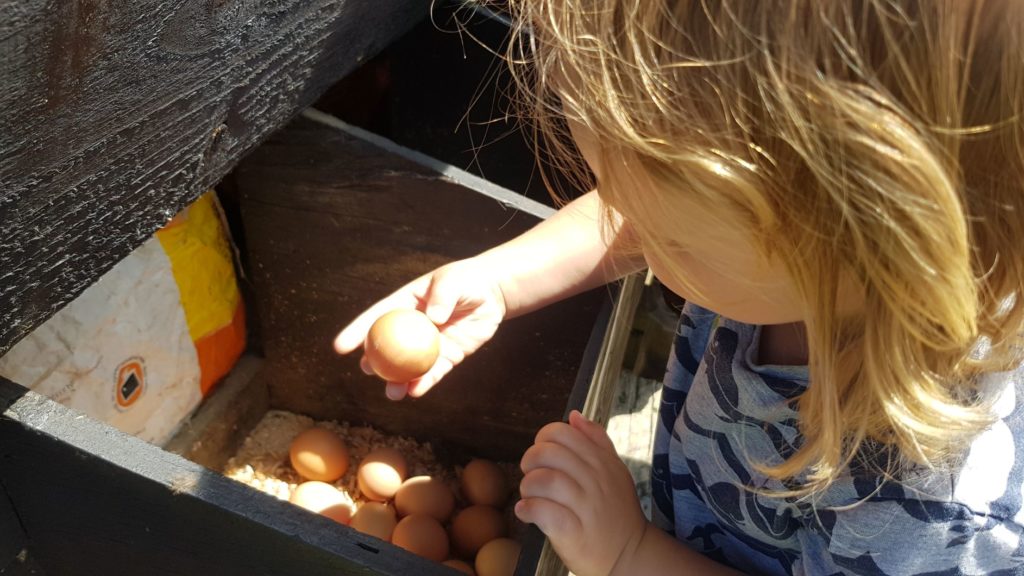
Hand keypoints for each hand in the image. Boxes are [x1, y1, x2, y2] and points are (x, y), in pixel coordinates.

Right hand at [334, 258, 506, 399]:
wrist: (492, 294)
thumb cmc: (467, 280)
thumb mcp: (453, 280)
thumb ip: (443, 295)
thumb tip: (433, 318)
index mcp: (405, 304)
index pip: (377, 318)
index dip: (358, 331)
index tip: (340, 347)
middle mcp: (413, 326)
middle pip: (388, 346)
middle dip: (374, 361)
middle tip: (367, 370)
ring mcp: (430, 344)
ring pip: (409, 365)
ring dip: (398, 380)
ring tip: (393, 393)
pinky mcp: (448, 356)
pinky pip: (434, 372)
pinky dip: (425, 382)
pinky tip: (416, 392)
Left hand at [515, 411, 647, 575]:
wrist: (630, 555)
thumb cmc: (616, 512)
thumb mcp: (614, 471)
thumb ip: (596, 441)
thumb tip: (574, 416)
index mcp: (601, 461)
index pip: (562, 432)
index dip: (543, 439)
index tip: (542, 456)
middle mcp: (595, 480)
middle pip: (549, 453)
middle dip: (530, 461)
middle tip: (531, 475)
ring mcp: (586, 506)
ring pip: (543, 480)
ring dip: (527, 486)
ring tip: (529, 495)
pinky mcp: (574, 532)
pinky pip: (542, 511)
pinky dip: (528, 509)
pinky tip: (526, 512)